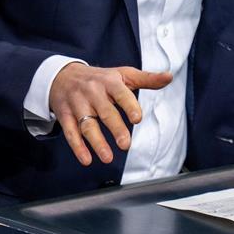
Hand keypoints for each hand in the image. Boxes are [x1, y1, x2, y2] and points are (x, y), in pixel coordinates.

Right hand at [50, 63, 171, 166]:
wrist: (63, 75)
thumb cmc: (100, 78)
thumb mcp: (123, 74)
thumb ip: (147, 79)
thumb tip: (169, 76)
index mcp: (110, 81)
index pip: (121, 93)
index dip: (129, 105)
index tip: (137, 119)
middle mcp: (92, 92)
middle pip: (105, 112)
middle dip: (115, 129)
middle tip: (126, 144)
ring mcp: (77, 104)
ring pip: (87, 125)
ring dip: (97, 142)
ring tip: (108, 158)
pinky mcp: (65, 115)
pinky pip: (70, 132)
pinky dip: (78, 147)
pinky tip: (86, 159)